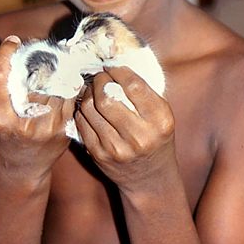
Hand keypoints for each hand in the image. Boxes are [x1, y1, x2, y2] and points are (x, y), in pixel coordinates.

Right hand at [0, 36, 74, 181]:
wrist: (22, 169)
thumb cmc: (1, 133)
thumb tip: (2, 47)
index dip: (5, 53)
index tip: (12, 41)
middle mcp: (23, 123)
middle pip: (33, 76)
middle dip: (37, 55)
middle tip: (38, 44)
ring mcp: (48, 126)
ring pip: (55, 82)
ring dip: (57, 65)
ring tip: (54, 55)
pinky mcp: (66, 128)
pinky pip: (69, 93)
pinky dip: (68, 80)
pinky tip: (65, 74)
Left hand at [75, 67, 175, 192]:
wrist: (150, 179)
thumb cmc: (157, 140)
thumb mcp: (161, 116)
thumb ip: (144, 93)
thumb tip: (117, 63)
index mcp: (160, 121)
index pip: (134, 86)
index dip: (117, 70)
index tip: (111, 64)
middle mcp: (139, 135)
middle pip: (107, 96)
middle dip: (99, 80)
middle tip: (99, 76)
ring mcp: (117, 147)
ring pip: (90, 108)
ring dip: (87, 94)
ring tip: (92, 89)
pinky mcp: (99, 155)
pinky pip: (82, 123)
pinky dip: (82, 110)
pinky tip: (88, 107)